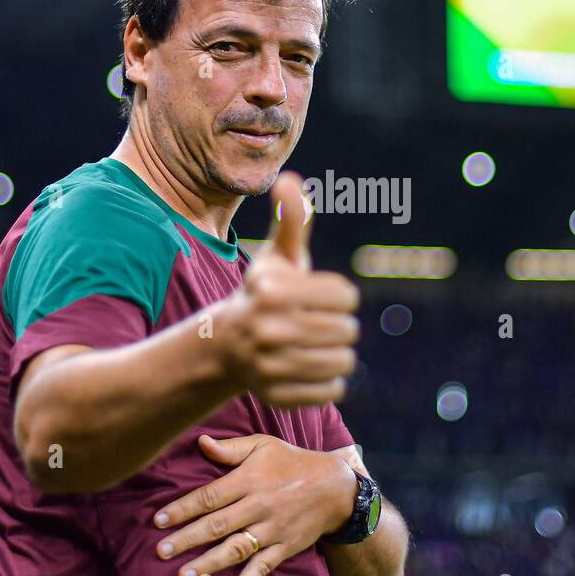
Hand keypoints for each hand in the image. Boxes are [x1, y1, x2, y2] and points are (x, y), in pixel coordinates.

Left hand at [153, 433, 357, 575]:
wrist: (336, 486)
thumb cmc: (293, 462)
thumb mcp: (264, 445)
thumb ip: (231, 448)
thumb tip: (200, 442)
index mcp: (250, 479)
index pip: (210, 496)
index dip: (183, 508)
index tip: (158, 521)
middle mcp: (259, 505)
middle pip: (217, 525)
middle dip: (187, 539)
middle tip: (160, 552)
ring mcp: (273, 528)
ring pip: (237, 548)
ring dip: (210, 563)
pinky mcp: (286, 546)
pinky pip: (264, 566)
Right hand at [216, 171, 359, 408]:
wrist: (227, 345)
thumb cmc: (264, 294)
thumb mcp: (277, 257)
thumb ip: (291, 221)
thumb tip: (290, 179)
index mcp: (274, 292)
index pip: (346, 297)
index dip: (339, 297)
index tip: (319, 298)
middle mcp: (269, 330)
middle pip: (348, 331)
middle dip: (338, 325)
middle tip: (315, 324)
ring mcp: (271, 367)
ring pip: (344, 363)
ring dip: (337, 354)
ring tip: (316, 346)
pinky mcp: (278, 396)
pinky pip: (333, 391)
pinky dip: (329, 382)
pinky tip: (309, 369)